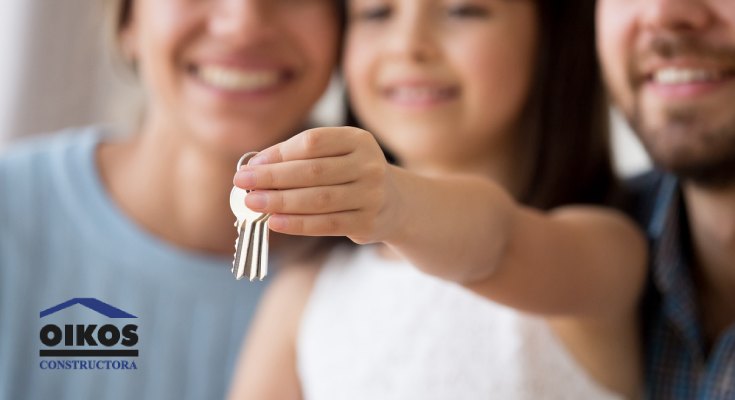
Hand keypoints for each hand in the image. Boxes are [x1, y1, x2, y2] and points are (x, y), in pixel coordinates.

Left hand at [233, 127, 401, 243]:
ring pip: (318, 200)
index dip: (279, 153)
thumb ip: (297, 156)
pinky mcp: (367, 222)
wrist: (394, 203)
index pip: (313, 142)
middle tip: (243, 184)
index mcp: (358, 139)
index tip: (251, 165)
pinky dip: (297, 224)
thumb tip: (254, 166)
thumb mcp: (334, 155)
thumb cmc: (350, 174)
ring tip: (252, 203)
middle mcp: (369, 165)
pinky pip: (327, 224)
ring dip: (281, 202)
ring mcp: (371, 195)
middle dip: (273, 178)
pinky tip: (274, 222)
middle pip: (313, 171)